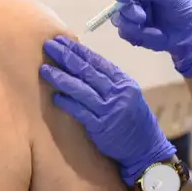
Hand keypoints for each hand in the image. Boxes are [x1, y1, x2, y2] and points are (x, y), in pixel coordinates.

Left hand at [41, 36, 175, 185]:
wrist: (147, 149)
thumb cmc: (133, 120)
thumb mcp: (127, 95)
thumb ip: (109, 82)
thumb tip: (82, 64)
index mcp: (123, 82)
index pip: (97, 61)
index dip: (78, 50)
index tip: (61, 41)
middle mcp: (118, 92)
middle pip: (87, 71)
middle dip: (66, 57)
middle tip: (49, 46)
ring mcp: (110, 109)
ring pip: (82, 89)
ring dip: (61, 78)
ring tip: (45, 70)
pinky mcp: (102, 127)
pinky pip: (81, 112)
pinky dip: (68, 103)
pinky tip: (55, 97)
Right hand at [111, 0, 191, 77]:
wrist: (191, 35)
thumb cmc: (184, 11)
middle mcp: (135, 3)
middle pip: (119, 6)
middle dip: (129, 12)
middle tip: (142, 18)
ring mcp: (134, 19)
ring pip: (119, 21)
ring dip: (131, 26)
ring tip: (150, 30)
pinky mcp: (135, 33)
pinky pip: (126, 35)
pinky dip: (137, 36)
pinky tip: (153, 36)